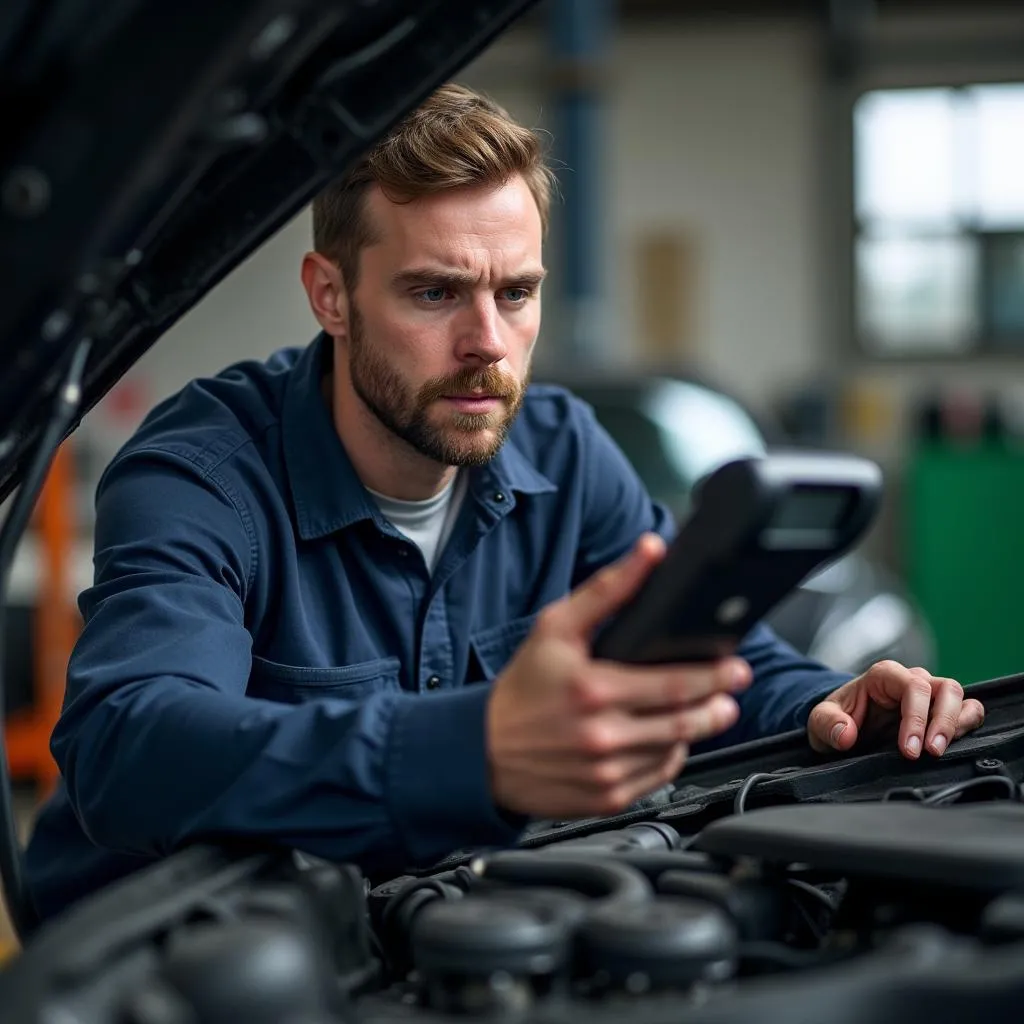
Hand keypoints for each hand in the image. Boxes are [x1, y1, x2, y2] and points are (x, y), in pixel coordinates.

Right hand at [487, 533, 751, 819]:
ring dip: (695, 730)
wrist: (480, 750)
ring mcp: (607, 772)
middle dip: (718, 705)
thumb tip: (649, 551)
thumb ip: (608, 589)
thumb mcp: (555, 627)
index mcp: (595, 689)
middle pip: (686, 722)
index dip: (714, 676)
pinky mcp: (606, 798)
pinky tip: (665, 738)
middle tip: (731, 691)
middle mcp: (603, 736)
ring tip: (702, 711)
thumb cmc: (521, 687)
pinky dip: (670, 757)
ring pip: (675, 750)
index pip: (675, 685)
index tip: (735, 668)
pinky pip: (657, 777)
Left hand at [807, 660, 984, 758]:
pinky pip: (965, 711)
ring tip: (941, 750)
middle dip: (942, 722)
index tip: (909, 750)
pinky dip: (966, 726)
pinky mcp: (938, 712)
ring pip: (959, 698)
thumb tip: (845, 733)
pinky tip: (953, 744)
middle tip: (931, 752)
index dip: (916, 718)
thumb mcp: (820, 720)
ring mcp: (927, 695)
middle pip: (945, 689)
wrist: (841, 724)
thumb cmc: (836, 717)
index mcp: (883, 675)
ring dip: (957, 724)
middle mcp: (910, 680)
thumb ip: (828, 724)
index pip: (913, 687)